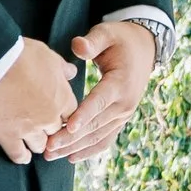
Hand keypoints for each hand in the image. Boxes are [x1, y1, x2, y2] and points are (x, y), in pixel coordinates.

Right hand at [0, 40, 79, 163]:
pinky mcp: (8, 136)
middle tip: (43, 127)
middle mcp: (50, 117)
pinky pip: (19, 155)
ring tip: (31, 139)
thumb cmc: (21, 54)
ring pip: (41, 146)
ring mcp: (30, 129)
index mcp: (62, 98)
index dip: (63, 116)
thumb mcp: (48, 55)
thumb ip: (62, 68)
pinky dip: (21, 156)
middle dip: (51, 130)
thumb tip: (72, 73)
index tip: (57, 115)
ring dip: (37, 143)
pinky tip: (21, 155)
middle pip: (57, 133)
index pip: (72, 116)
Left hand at [42, 19, 157, 163]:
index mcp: (120, 83)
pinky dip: (89, 150)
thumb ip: (92, 41)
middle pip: (95, 124)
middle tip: (47, 146)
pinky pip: (105, 139)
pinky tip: (71, 157)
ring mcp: (124, 114)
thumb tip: (77, 47)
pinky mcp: (120, 119)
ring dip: (75, 147)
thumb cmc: (120, 40)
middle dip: (70, 138)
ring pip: (98, 136)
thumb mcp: (107, 33)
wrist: (143, 49)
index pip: (100, 101)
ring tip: (51, 155)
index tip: (68, 127)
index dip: (84, 115)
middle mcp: (124, 103)